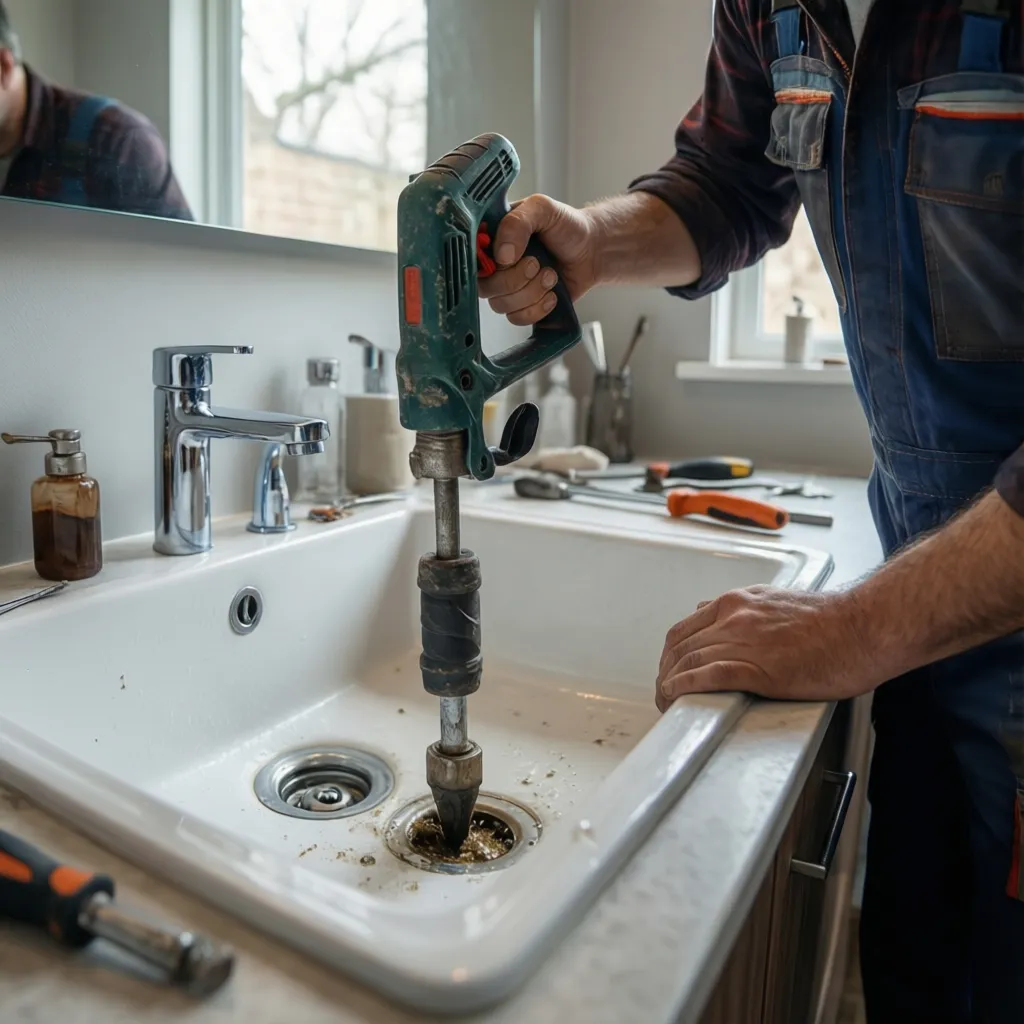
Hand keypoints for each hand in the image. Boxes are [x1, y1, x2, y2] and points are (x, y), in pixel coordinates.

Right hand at [478, 194, 600, 326]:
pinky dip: (537, 309)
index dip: (486, 265)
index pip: (471, 259)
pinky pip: (516, 318)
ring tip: (551, 275)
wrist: (593, 250)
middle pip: (485, 287)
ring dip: (531, 293)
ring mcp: (508, 287)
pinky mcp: (523, 305)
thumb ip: (517, 223)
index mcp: (492, 238)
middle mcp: (495, 264)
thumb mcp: (542, 209)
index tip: (509, 258)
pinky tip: (551, 295)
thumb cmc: (567, 226)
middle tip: (538, 263)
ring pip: (501, 305)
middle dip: (516, 279)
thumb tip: (501, 256)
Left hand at [655, 586, 880, 711]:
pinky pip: (707, 677)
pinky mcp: (758, 667)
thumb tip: (712, 612)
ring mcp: (744, 641)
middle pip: (679, 647)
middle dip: (665, 672)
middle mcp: (734, 618)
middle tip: (664, 693)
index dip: (670, 654)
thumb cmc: (832, 620)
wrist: (865, 625)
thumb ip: (744, 609)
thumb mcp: (776, 600)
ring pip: (687, 662)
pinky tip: (676, 698)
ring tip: (666, 704)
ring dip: (669, 686)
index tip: (669, 670)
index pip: (685, 629)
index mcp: (738, 603)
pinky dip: (684, 688)